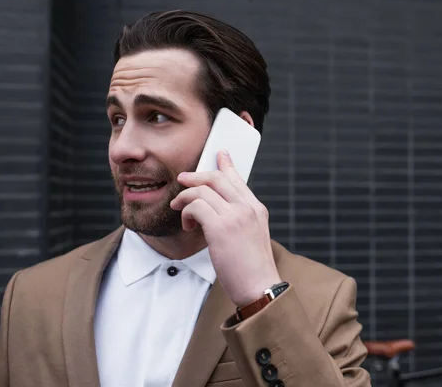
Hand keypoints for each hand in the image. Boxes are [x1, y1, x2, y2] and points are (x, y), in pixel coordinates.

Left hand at [170, 150, 280, 306]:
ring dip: (185, 198)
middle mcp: (248, 208)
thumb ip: (240, 220)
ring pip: (202, 190)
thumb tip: (219, 214)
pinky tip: (188, 225)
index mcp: (257, 209)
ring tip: (181, 211)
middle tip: (182, 181)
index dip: (226, 164)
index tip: (219, 154)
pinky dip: (187, 212)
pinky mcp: (221, 227)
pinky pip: (196, 206)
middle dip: (196, 176)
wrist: (260, 288)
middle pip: (217, 178)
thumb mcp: (252, 237)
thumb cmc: (253, 269)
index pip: (238, 179)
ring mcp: (235, 216)